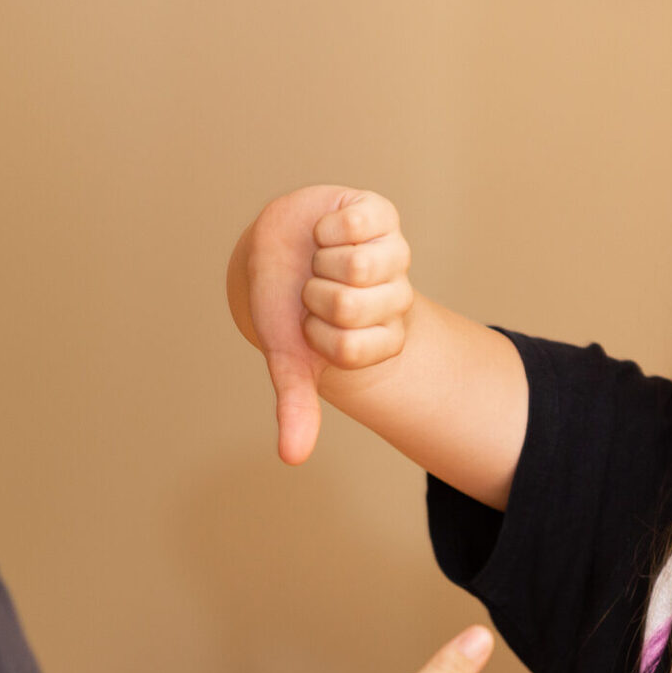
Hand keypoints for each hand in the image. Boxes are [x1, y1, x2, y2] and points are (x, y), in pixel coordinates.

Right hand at [226, 185, 415, 464]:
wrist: (274, 251)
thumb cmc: (284, 308)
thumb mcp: (289, 357)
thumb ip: (296, 404)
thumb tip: (292, 458)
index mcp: (384, 338)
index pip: (352, 349)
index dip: (317, 335)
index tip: (312, 327)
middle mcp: (397, 298)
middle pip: (353, 306)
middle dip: (314, 297)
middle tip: (313, 290)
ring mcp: (395, 254)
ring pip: (358, 266)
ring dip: (321, 261)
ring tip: (320, 261)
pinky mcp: (383, 214)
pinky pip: (361, 224)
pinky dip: (328, 227)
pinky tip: (326, 232)